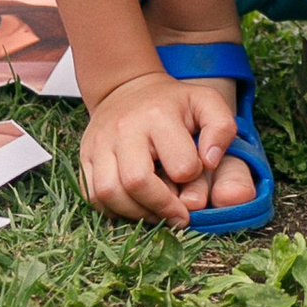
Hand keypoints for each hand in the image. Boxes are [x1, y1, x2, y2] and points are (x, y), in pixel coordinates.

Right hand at [79, 65, 246, 225]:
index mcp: (159, 116)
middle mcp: (124, 129)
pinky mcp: (84, 157)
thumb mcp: (206, 102)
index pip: (180, 166)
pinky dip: (113, 210)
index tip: (195, 180)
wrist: (127, 89)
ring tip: (155, 214)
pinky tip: (134, 206)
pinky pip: (92, 196)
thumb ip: (221, 128)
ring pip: (108, 193)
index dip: (192, 180)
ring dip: (135, 213)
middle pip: (137, 182)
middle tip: (177, 216)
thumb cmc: (173, 103)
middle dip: (161, 208)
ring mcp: (99, 144)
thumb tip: (210, 162)